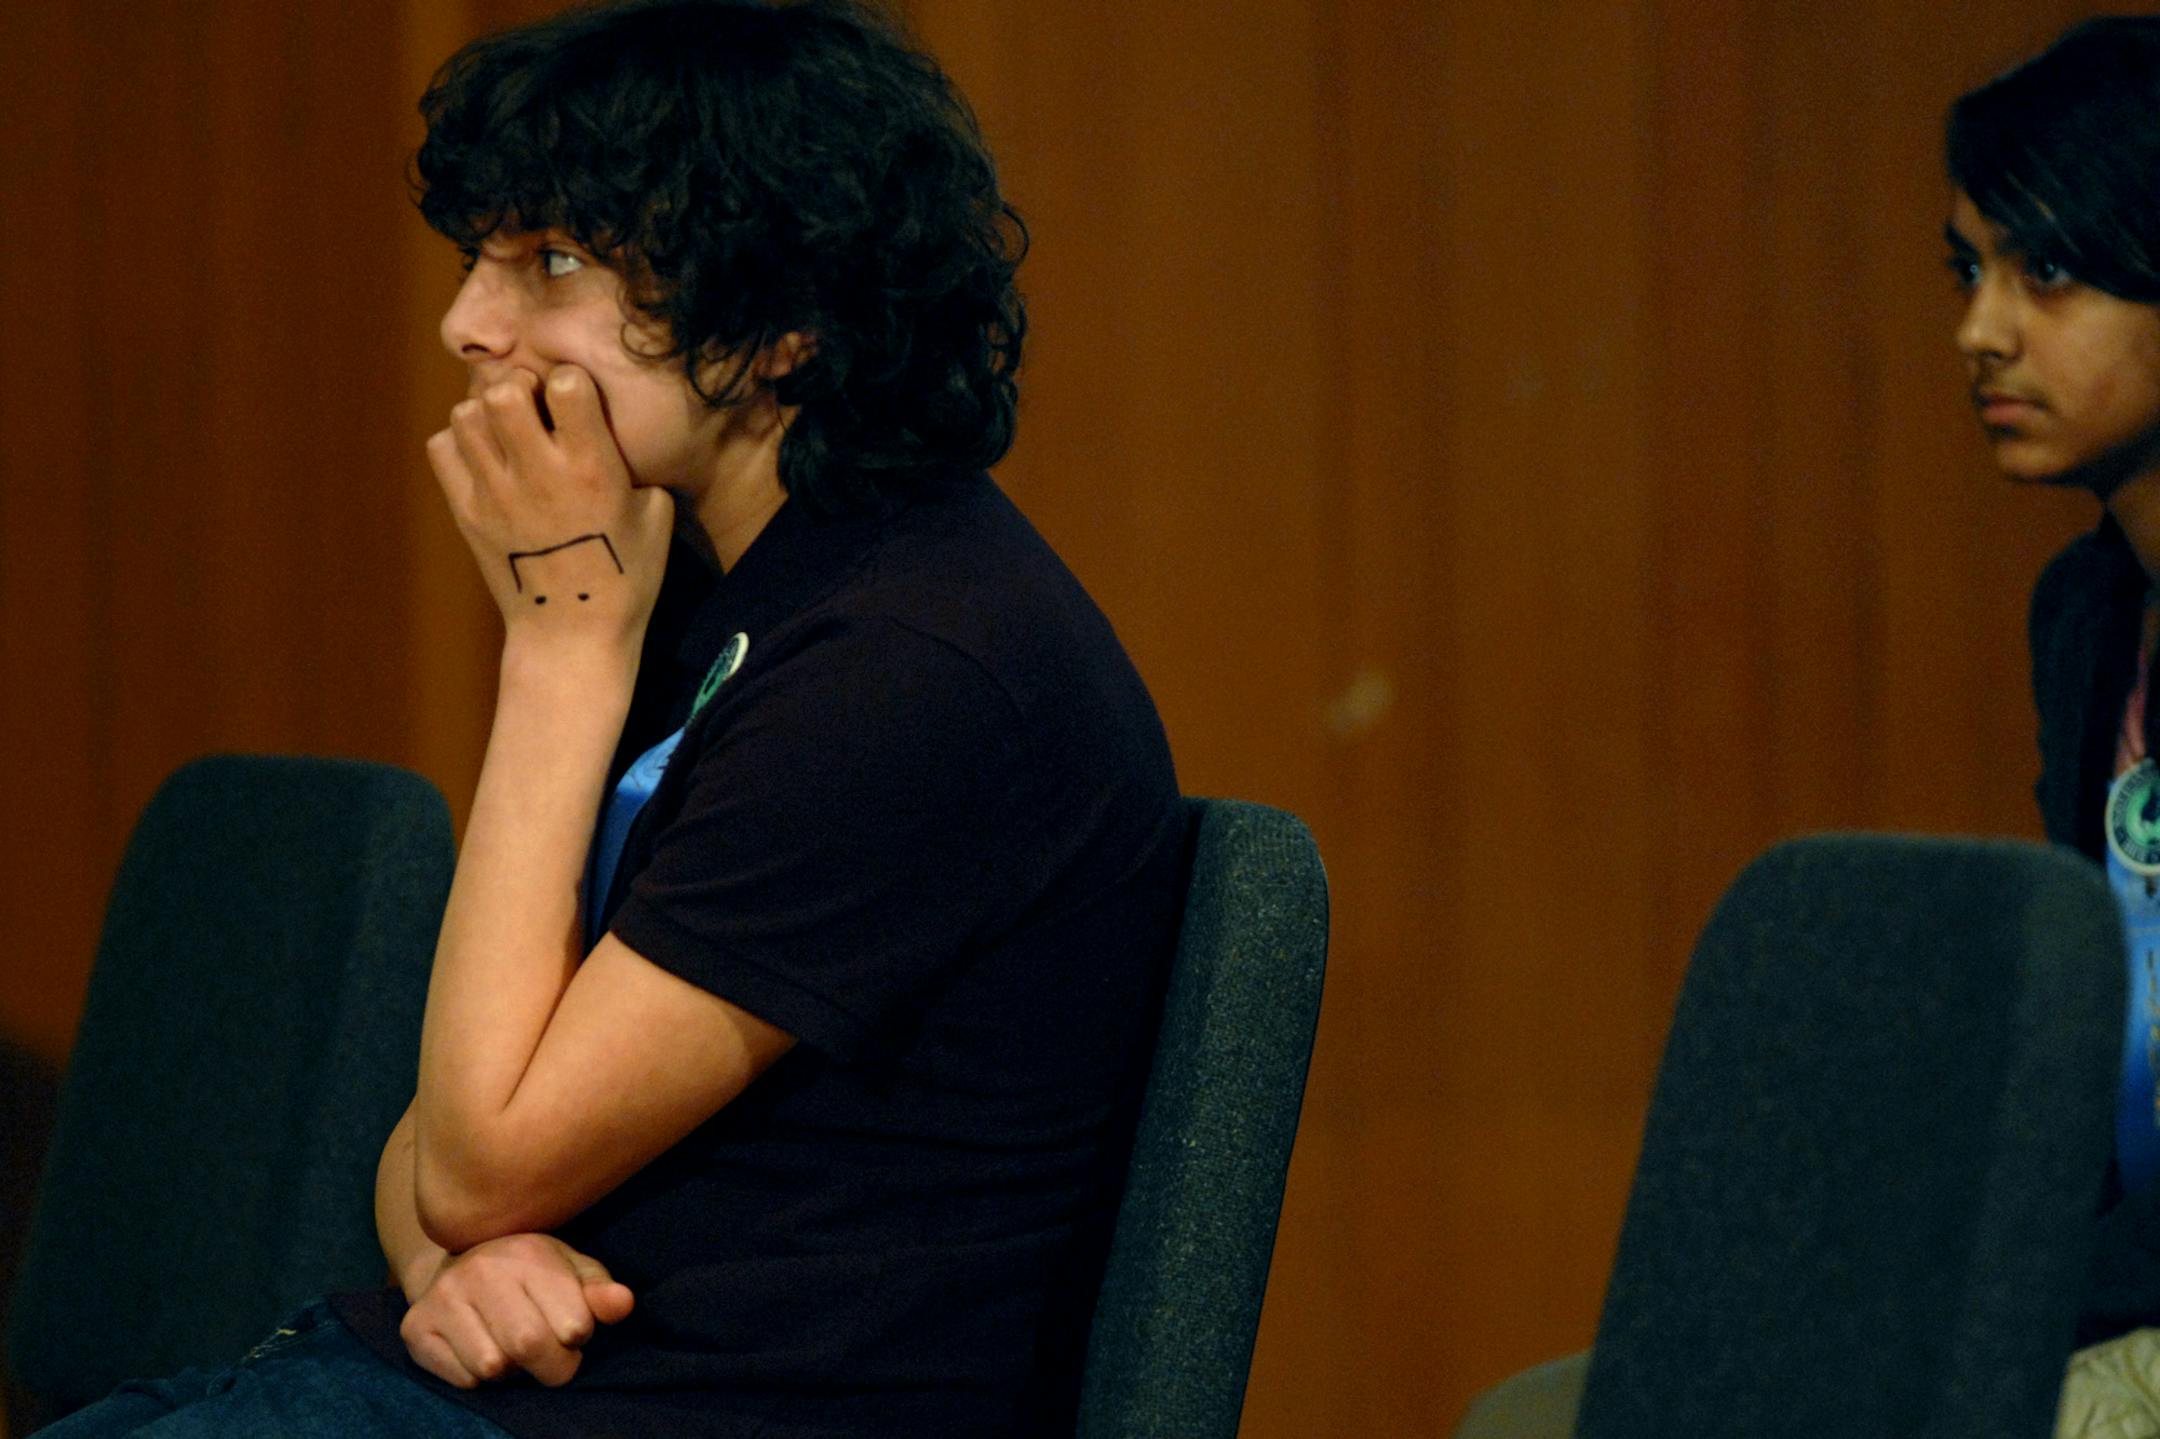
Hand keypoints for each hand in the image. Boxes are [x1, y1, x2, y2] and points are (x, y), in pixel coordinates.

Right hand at [398, 1232, 635, 1388]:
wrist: (457, 1263)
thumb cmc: (529, 1273)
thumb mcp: (570, 1271)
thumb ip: (599, 1290)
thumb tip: (623, 1304)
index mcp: (529, 1253)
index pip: (572, 1323)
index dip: (578, 1338)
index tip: (572, 1332)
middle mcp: (481, 1270)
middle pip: (529, 1346)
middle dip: (552, 1367)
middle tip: (552, 1358)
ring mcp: (443, 1298)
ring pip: (492, 1367)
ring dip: (511, 1371)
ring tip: (511, 1348)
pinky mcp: (415, 1328)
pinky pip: (461, 1378)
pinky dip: (478, 1378)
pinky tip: (479, 1350)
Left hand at [426, 365, 673, 643]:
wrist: (572, 634)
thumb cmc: (625, 575)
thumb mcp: (656, 515)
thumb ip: (631, 461)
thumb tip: (609, 426)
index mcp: (592, 470)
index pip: (567, 384)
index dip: (571, 381)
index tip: (577, 401)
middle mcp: (539, 475)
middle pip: (504, 390)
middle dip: (520, 385)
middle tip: (533, 407)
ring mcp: (495, 494)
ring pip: (466, 413)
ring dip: (488, 412)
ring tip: (507, 433)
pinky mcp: (467, 513)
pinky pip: (442, 448)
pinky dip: (460, 444)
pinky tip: (487, 460)